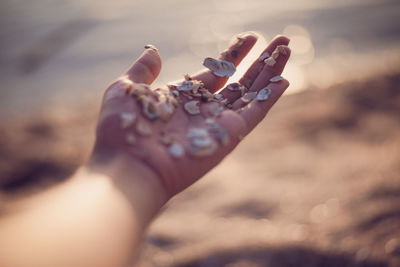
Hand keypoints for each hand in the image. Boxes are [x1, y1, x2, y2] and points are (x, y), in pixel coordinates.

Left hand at [91, 33, 290, 198]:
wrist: (128, 166)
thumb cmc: (122, 130)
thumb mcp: (127, 89)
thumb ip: (143, 70)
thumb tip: (154, 51)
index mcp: (184, 97)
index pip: (217, 71)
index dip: (234, 54)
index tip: (249, 37)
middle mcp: (204, 109)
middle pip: (240, 80)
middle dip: (260, 60)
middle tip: (280, 39)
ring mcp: (218, 122)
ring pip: (251, 93)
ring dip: (270, 71)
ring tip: (286, 48)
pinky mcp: (229, 135)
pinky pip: (255, 113)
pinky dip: (270, 97)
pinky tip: (284, 78)